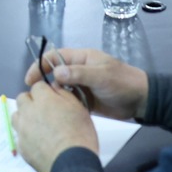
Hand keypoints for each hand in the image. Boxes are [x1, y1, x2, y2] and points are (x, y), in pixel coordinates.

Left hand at [12, 83, 101, 171]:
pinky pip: (19, 135)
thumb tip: (55, 87)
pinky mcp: (21, 146)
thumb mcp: (79, 109)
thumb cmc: (80, 135)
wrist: (72, 163)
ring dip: (25, 117)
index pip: (37, 86)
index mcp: (44, 100)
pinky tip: (38, 141)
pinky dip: (26, 135)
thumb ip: (65, 94)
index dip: (45, 91)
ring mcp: (22, 130)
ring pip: (17, 116)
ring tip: (38, 125)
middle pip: (22, 98)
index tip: (51, 98)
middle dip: (31, 101)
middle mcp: (29, 112)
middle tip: (44, 110)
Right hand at [23, 47, 145, 120]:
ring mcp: (82, 86)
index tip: (30, 80)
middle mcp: (79, 70)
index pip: (55, 57)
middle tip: (34, 97)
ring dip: (53, 96)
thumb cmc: (122, 83)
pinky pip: (69, 101)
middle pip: (54, 73)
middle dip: (43, 83)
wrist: (141, 101)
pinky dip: (62, 106)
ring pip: (60, 89)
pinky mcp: (85, 100)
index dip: (40, 66)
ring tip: (44, 107)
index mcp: (82, 58)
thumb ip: (78, 74)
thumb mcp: (101, 75)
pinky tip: (56, 115)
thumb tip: (55, 73)